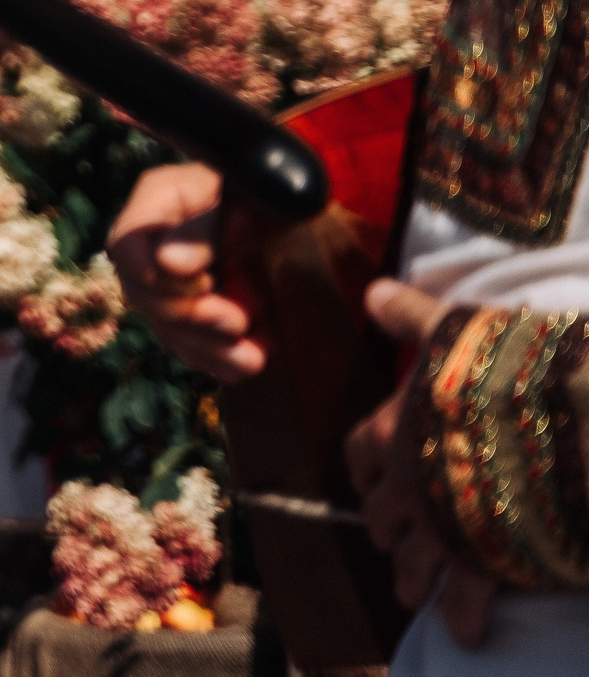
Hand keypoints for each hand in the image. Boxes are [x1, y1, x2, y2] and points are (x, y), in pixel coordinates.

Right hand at [107, 163, 265, 379]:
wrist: (308, 218)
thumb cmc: (278, 196)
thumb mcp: (246, 202)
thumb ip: (202, 229)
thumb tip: (168, 263)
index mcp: (160, 199)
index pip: (127, 244)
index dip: (155, 276)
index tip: (206, 282)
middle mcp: (155, 239)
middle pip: (142, 292)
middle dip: (189, 316)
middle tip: (239, 322)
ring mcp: (170, 276)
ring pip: (165, 324)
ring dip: (208, 346)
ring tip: (253, 357)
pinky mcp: (191, 306)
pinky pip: (186, 342)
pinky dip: (215, 357)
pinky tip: (246, 362)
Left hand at [346, 279, 496, 648]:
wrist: (564, 417)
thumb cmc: (506, 366)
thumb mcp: (455, 329)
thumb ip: (412, 316)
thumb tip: (375, 291)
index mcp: (392, 428)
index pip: (359, 455)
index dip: (365, 470)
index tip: (371, 482)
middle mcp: (408, 482)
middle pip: (380, 517)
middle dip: (388, 531)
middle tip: (394, 544)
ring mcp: (443, 525)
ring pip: (412, 564)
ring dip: (412, 579)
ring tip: (414, 594)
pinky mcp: (485, 557)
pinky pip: (463, 598)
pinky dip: (462, 617)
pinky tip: (465, 632)